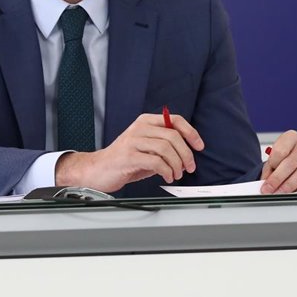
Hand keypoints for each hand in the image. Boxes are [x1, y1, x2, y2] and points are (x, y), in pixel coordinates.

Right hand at [55, 113, 204, 192]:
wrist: (97, 170)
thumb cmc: (123, 161)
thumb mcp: (146, 148)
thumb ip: (163, 146)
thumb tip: (187, 152)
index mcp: (145, 122)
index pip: (175, 120)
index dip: (191, 133)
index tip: (199, 146)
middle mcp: (139, 128)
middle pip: (173, 136)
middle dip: (186, 154)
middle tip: (189, 167)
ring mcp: (133, 141)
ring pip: (166, 148)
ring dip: (177, 164)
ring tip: (176, 174)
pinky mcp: (129, 156)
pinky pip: (156, 161)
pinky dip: (166, 171)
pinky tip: (167, 176)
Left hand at [260, 130, 296, 193]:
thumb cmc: (285, 156)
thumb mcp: (273, 159)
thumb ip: (269, 170)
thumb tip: (266, 184)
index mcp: (291, 137)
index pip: (280, 151)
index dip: (272, 166)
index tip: (266, 179)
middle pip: (291, 163)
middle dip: (278, 179)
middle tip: (270, 190)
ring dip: (290, 186)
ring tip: (280, 193)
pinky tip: (295, 193)